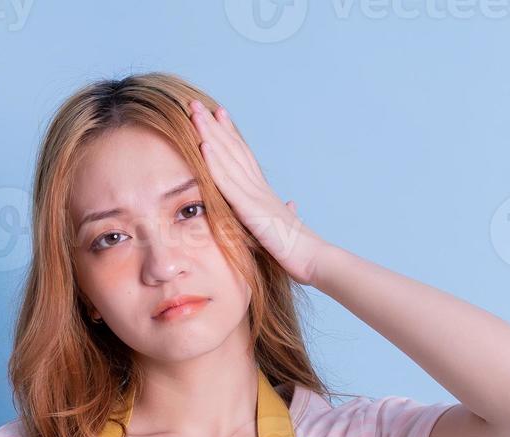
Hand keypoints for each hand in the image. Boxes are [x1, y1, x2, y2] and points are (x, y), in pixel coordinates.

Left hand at [189, 98, 325, 285]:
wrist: (313, 259)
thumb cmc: (300, 249)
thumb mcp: (287, 228)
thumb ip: (285, 213)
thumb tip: (292, 204)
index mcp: (264, 192)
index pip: (244, 156)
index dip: (230, 134)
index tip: (218, 114)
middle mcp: (259, 187)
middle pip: (233, 149)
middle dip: (214, 126)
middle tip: (197, 103)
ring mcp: (255, 195)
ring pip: (228, 158)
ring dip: (210, 134)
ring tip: (195, 113)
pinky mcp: (251, 208)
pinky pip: (228, 182)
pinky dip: (215, 163)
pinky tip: (203, 145)